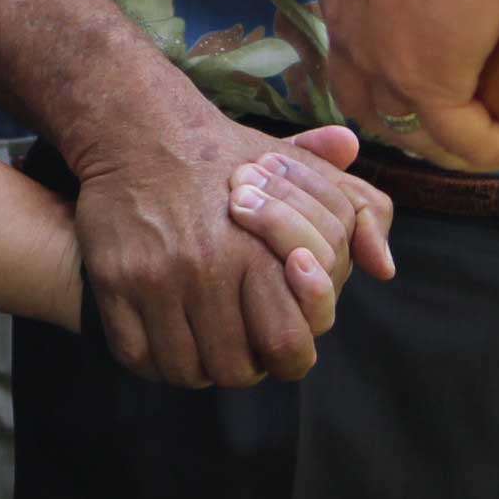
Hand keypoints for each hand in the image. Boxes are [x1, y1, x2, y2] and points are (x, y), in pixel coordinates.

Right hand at [70, 101, 397, 386]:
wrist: (141, 128)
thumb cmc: (229, 158)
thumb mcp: (301, 173)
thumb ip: (354, 212)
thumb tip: (384, 267)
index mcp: (261, 251)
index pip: (290, 349)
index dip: (284, 353)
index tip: (272, 335)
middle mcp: (209, 268)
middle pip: (237, 370)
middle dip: (241, 364)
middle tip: (236, 342)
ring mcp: (157, 278)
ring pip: (186, 370)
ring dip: (196, 364)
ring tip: (200, 340)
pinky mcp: (113, 281)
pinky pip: (138, 356)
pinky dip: (153, 358)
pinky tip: (162, 335)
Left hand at [316, 0, 498, 175]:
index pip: (348, 21)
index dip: (378, 45)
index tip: (419, 54)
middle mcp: (347, 16)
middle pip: (355, 82)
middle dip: (392, 105)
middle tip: (442, 116)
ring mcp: (380, 54)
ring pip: (399, 120)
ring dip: (438, 137)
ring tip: (481, 141)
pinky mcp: (426, 80)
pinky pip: (456, 136)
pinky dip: (485, 149)